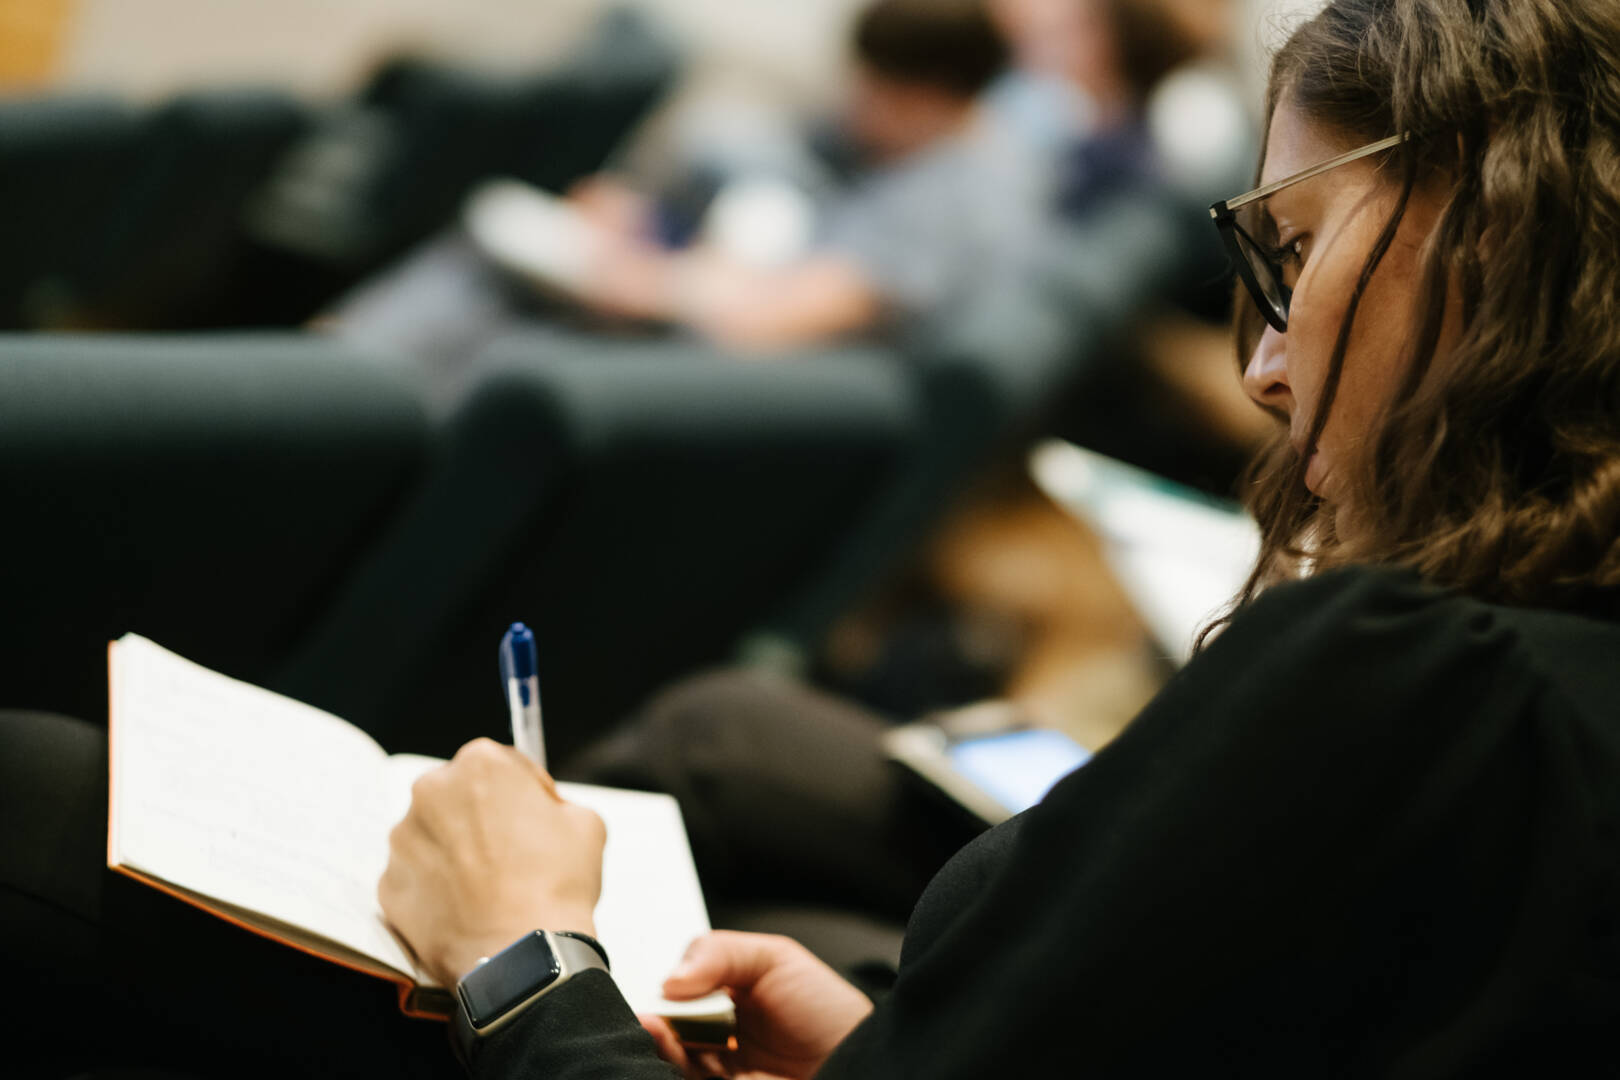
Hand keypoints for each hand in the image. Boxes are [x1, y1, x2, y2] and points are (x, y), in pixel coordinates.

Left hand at [378, 738, 606, 985]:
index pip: (502, 764)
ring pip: (432, 836)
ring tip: (488, 888)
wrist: (522, 955)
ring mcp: (404, 841)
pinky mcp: (389, 885)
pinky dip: (435, 890)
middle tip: (510, 853)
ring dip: (455, 853)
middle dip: (480, 817)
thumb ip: (554, 804)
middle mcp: (431, 792)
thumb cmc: (556, 885)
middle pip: (458, 796)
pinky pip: (415, 879)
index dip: (523, 792)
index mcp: (480, 765)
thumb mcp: (585, 824)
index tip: (533, 816)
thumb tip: (541, 813)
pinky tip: (466, 909)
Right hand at [639, 931, 873, 1079]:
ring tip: (655, 1025)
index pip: (679, 989)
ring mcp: (717, 1067)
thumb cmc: (829, 1015)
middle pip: (668, 1022)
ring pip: (667, 1052)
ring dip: (657, 1039)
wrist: (857, 1066)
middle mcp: (717, 1033)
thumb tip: (671, 978)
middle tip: (658, 1009)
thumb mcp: (776, 958)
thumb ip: (719, 953)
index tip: (668, 986)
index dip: (668, 987)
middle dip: (658, 1014)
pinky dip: (666, 1061)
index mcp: (727, 995)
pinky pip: (681, 1076)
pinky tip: (665, 1044)